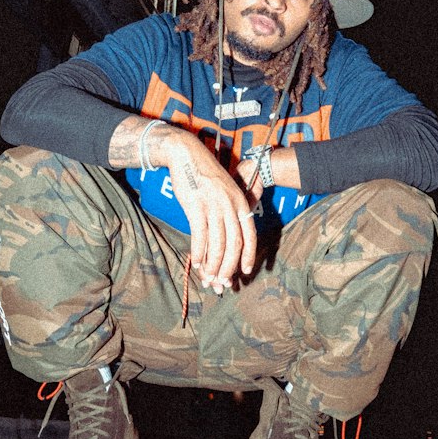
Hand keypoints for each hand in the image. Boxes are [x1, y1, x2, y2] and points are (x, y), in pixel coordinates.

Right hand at [159, 131, 259, 291]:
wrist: (188, 154)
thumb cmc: (205, 176)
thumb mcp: (225, 191)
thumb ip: (229, 212)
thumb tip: (227, 239)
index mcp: (241, 202)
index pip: (250, 235)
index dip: (248, 256)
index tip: (245, 272)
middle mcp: (230, 206)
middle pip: (234, 244)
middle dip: (228, 268)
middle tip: (222, 284)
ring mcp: (214, 206)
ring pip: (217, 244)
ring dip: (213, 265)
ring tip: (207, 279)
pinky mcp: (196, 206)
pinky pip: (200, 235)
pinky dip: (199, 253)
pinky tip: (196, 264)